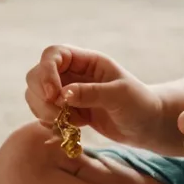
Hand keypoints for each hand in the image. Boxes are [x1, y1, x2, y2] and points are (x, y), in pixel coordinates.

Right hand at [24, 46, 163, 144]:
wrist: (147, 126)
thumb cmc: (140, 104)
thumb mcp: (120, 96)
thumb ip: (91, 93)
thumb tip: (63, 94)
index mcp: (87, 61)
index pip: (54, 54)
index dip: (46, 71)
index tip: (52, 94)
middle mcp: (73, 73)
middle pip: (37, 74)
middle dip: (41, 96)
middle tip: (60, 114)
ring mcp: (68, 92)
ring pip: (36, 96)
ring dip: (45, 112)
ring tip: (72, 123)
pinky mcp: (67, 110)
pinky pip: (43, 113)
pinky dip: (50, 123)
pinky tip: (72, 129)